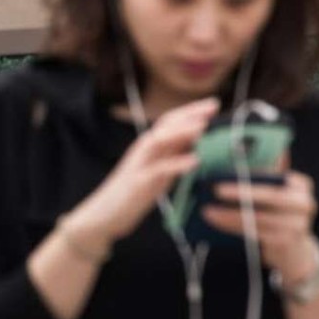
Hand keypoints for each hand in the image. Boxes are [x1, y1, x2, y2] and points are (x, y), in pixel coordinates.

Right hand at [60, 97, 218, 254]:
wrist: (104, 214)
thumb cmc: (133, 194)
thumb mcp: (158, 172)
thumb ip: (173, 156)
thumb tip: (198, 143)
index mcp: (149, 146)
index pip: (171, 121)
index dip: (191, 110)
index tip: (214, 104)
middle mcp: (143, 150)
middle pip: (166, 124)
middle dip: (190, 113)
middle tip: (214, 106)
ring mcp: (140, 164)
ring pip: (160, 140)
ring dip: (182, 132)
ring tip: (204, 126)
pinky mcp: (138, 182)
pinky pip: (159, 169)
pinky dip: (177, 163)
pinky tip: (195, 161)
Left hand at [202, 171, 318, 280]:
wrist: (295, 251)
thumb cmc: (278, 214)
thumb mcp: (275, 192)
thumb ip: (262, 175)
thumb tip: (234, 153)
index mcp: (301, 185)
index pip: (274, 176)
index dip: (251, 175)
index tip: (228, 172)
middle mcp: (304, 204)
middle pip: (269, 196)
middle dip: (240, 193)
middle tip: (215, 190)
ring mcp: (297, 226)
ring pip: (258, 218)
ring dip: (230, 214)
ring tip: (208, 210)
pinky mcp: (285, 243)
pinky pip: (254, 233)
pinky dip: (233, 227)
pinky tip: (217, 222)